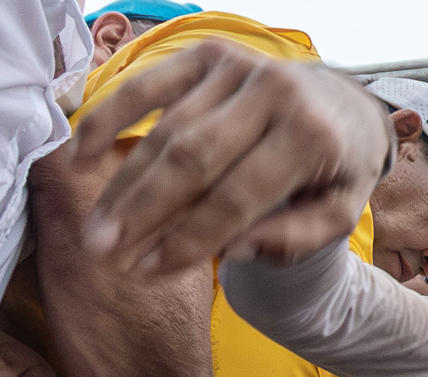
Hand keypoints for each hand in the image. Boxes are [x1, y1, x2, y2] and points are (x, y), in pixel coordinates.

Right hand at [67, 41, 392, 274]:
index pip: (238, 196)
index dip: (190, 238)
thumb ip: (298, 236)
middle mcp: (272, 93)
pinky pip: (146, 86)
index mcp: (310, 136)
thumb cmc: (339, 167)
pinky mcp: (207, 53)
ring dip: (123, 183)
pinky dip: (108, 118)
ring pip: (165, 130)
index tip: (150, 273)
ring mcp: (236, 67)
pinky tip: (80, 158)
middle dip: (144, 212)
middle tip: (106, 254)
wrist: (347, 104)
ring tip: (96, 230)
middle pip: (192, 160)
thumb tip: (235, 251)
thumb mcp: (341, 210)